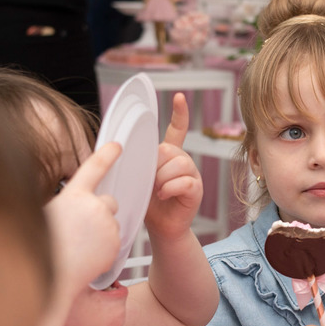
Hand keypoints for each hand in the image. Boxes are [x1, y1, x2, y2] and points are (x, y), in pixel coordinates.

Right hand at [44, 141, 121, 296]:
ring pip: (110, 225)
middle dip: (100, 213)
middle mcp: (94, 206)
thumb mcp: (46, 218)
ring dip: (100, 234)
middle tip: (82, 231)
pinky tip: (87, 258)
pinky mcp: (116, 243)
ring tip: (79, 248)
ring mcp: (108, 225)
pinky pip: (114, 244)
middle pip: (108, 202)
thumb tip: (70, 214)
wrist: (53, 277)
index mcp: (73, 196)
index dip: (106, 155)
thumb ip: (64, 210)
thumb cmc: (43, 249)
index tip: (116, 146)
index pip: (94, 168)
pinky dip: (104, 250)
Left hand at [144, 93, 202, 240]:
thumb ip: (138, 163)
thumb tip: (128, 151)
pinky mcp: (196, 189)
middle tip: (151, 182)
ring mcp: (192, 174)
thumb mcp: (139, 179)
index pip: (178, 130)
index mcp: (169, 156)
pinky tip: (164, 195)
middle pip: (170, 149)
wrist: (161, 228)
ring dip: (162, 179)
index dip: (180, 113)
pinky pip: (184, 181)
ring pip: (178, 164)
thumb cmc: (148, 204)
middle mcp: (183, 162)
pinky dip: (170, 189)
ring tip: (158, 191)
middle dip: (156, 166)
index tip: (180, 97)